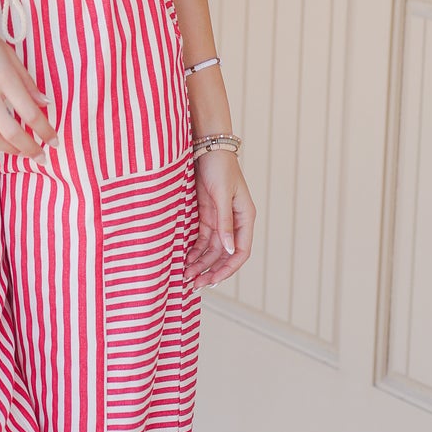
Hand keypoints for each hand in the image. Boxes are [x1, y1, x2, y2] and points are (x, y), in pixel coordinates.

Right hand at [0, 11, 57, 158]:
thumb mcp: (8, 53)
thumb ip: (27, 81)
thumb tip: (44, 104)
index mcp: (3, 76)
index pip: (30, 113)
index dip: (45, 131)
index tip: (54, 142)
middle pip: (11, 132)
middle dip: (29, 149)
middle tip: (39, 157)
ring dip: (8, 150)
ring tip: (18, 152)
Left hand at [185, 149, 254, 289]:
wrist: (206, 146)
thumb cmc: (219, 166)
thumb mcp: (222, 195)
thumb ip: (224, 222)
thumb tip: (228, 250)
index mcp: (245, 217)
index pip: (241, 252)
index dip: (228, 268)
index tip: (213, 281)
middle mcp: (234, 222)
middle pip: (225, 255)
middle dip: (211, 271)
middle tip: (195, 285)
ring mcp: (220, 220)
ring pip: (212, 250)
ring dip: (201, 264)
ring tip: (187, 277)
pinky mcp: (206, 216)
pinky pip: (201, 240)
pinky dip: (194, 252)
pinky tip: (186, 262)